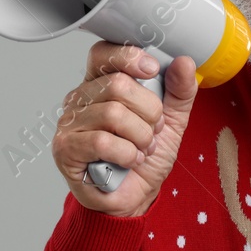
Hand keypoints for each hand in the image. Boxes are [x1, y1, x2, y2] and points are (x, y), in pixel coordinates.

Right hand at [51, 42, 198, 218]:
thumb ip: (179, 91)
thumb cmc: (144, 157)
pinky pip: (102, 142)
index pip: (104, 53)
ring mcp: (69, 123)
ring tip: (143, 149)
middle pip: (117, 85)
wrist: (134, 198)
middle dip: (149, 111)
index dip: (129, 56)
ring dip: (140, 137)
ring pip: (113, 114)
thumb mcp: (171, 121)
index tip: (152, 70)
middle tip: (153, 130)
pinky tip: (130, 161)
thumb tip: (184, 62)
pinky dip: (126, 153)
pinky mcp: (66, 149)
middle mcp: (80, 99)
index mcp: (100, 84)